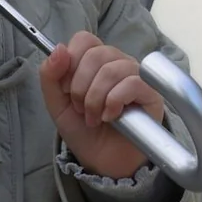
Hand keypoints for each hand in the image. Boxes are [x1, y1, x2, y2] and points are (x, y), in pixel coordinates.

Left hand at [38, 32, 162, 179]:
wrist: (103, 161)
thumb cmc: (83, 130)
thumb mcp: (57, 103)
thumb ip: (50, 75)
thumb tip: (59, 48)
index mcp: (96, 61)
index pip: (84, 39)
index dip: (70, 62)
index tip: (65, 89)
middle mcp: (118, 63)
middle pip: (96, 54)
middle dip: (80, 87)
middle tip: (80, 109)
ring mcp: (137, 76)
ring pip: (112, 69)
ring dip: (95, 98)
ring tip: (94, 118)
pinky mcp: (151, 94)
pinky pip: (132, 83)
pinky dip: (114, 102)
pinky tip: (111, 117)